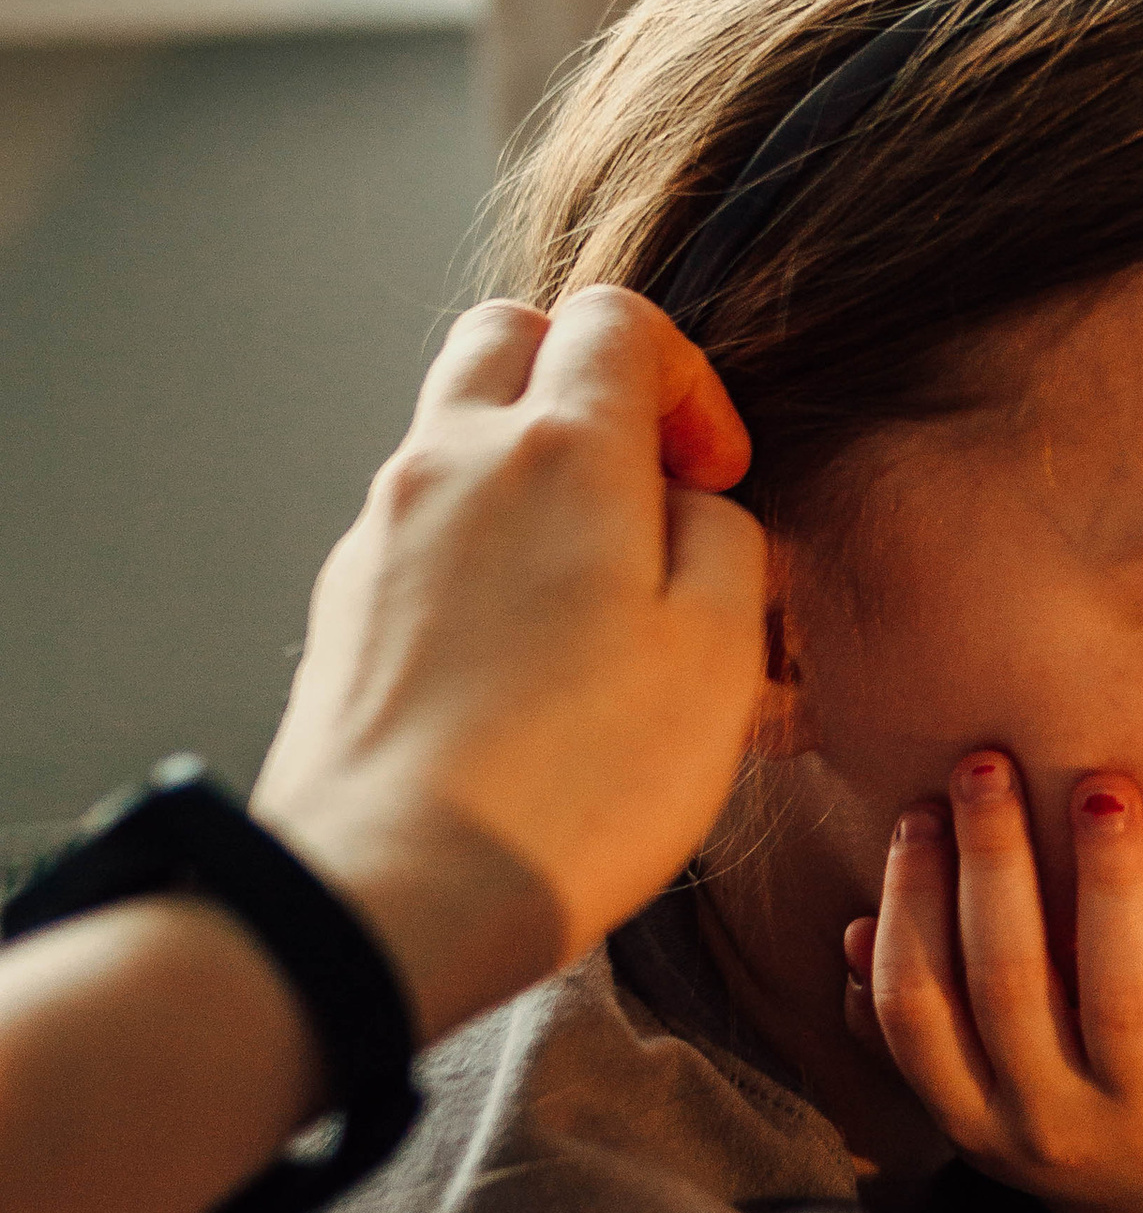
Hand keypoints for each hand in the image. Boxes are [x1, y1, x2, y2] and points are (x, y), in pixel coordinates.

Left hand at [253, 287, 765, 1042]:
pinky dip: (477, 548)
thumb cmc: (574, 783)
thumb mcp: (719, 659)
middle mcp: (452, 463)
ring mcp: (382, 532)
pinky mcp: (345, 608)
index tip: (716, 475)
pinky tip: (520, 658)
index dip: (688, 382)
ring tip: (590, 592)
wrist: (388, 891)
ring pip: (455, 433)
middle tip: (643, 487)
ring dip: (529, 471)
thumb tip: (695, 508)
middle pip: (509, 339)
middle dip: (585, 383)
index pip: (619, 321)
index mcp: (559, 451)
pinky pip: (420, 530)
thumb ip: (727, 546)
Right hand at [853, 757, 1142, 1212]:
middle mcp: (1054, 1125)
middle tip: (988, 763)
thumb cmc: (1077, 1124)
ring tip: (1104, 786)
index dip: (910, 905)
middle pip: (1007, 981)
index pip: (919, 1007)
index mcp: (978, 1116)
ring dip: (1109, 876)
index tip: (920, 811)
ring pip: (1116, 989)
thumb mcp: (986, 1102)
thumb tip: (855, 934)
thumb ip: (920, 1030)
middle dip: (992, 861)